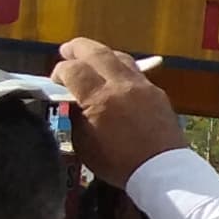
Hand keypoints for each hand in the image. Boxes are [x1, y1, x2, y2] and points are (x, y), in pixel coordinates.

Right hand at [50, 39, 187, 185]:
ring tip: (91, 59)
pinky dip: (120, 68)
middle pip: (97, 52)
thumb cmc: (119, 164)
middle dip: (78, 48)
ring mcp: (142, 86)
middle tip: (66, 50)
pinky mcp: (157, 92)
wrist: (162, 170)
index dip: (60, 71)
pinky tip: (115, 76)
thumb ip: (75, 118)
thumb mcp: (84, 145)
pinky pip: (136, 72)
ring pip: (119, 57)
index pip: (73, 70)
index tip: (55, 79)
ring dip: (102, 54)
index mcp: (100, 99)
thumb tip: (72, 103)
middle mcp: (121, 85)